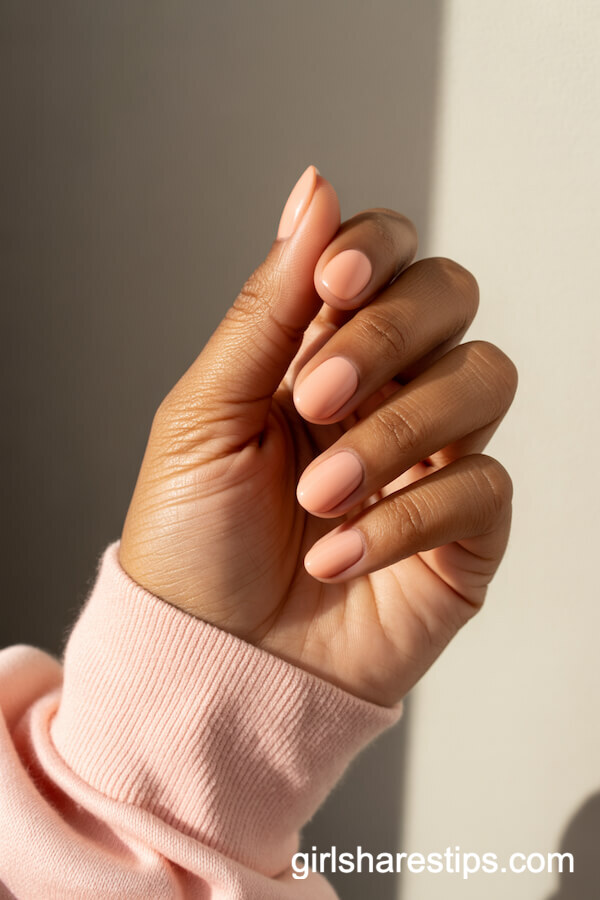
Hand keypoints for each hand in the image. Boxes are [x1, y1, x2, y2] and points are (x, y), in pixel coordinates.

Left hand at [119, 166, 517, 706]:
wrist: (213, 660)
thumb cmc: (195, 541)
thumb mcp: (204, 416)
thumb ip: (264, 308)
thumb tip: (315, 190)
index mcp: (320, 351)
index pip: (384, 255)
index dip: (373, 253)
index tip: (330, 287)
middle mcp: (388, 390)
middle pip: (450, 298)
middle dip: (388, 337)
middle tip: (315, 398)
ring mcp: (433, 455)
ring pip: (482, 381)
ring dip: (395, 433)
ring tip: (321, 496)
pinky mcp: (466, 529)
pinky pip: (483, 485)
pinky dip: (411, 516)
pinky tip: (341, 553)